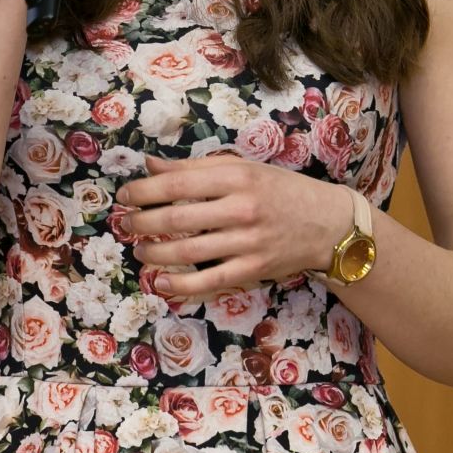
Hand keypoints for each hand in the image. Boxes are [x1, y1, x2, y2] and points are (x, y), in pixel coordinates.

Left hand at [121, 154, 354, 297]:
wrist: (327, 223)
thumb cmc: (282, 190)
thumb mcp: (244, 169)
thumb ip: (197, 168)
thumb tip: (151, 165)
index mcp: (238, 176)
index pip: (177, 182)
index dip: (143, 190)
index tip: (125, 195)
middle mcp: (242, 207)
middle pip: (177, 218)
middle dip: (142, 222)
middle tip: (126, 224)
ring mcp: (247, 242)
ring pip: (187, 252)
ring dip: (154, 253)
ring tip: (139, 250)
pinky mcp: (253, 270)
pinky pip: (208, 282)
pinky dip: (179, 286)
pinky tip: (161, 281)